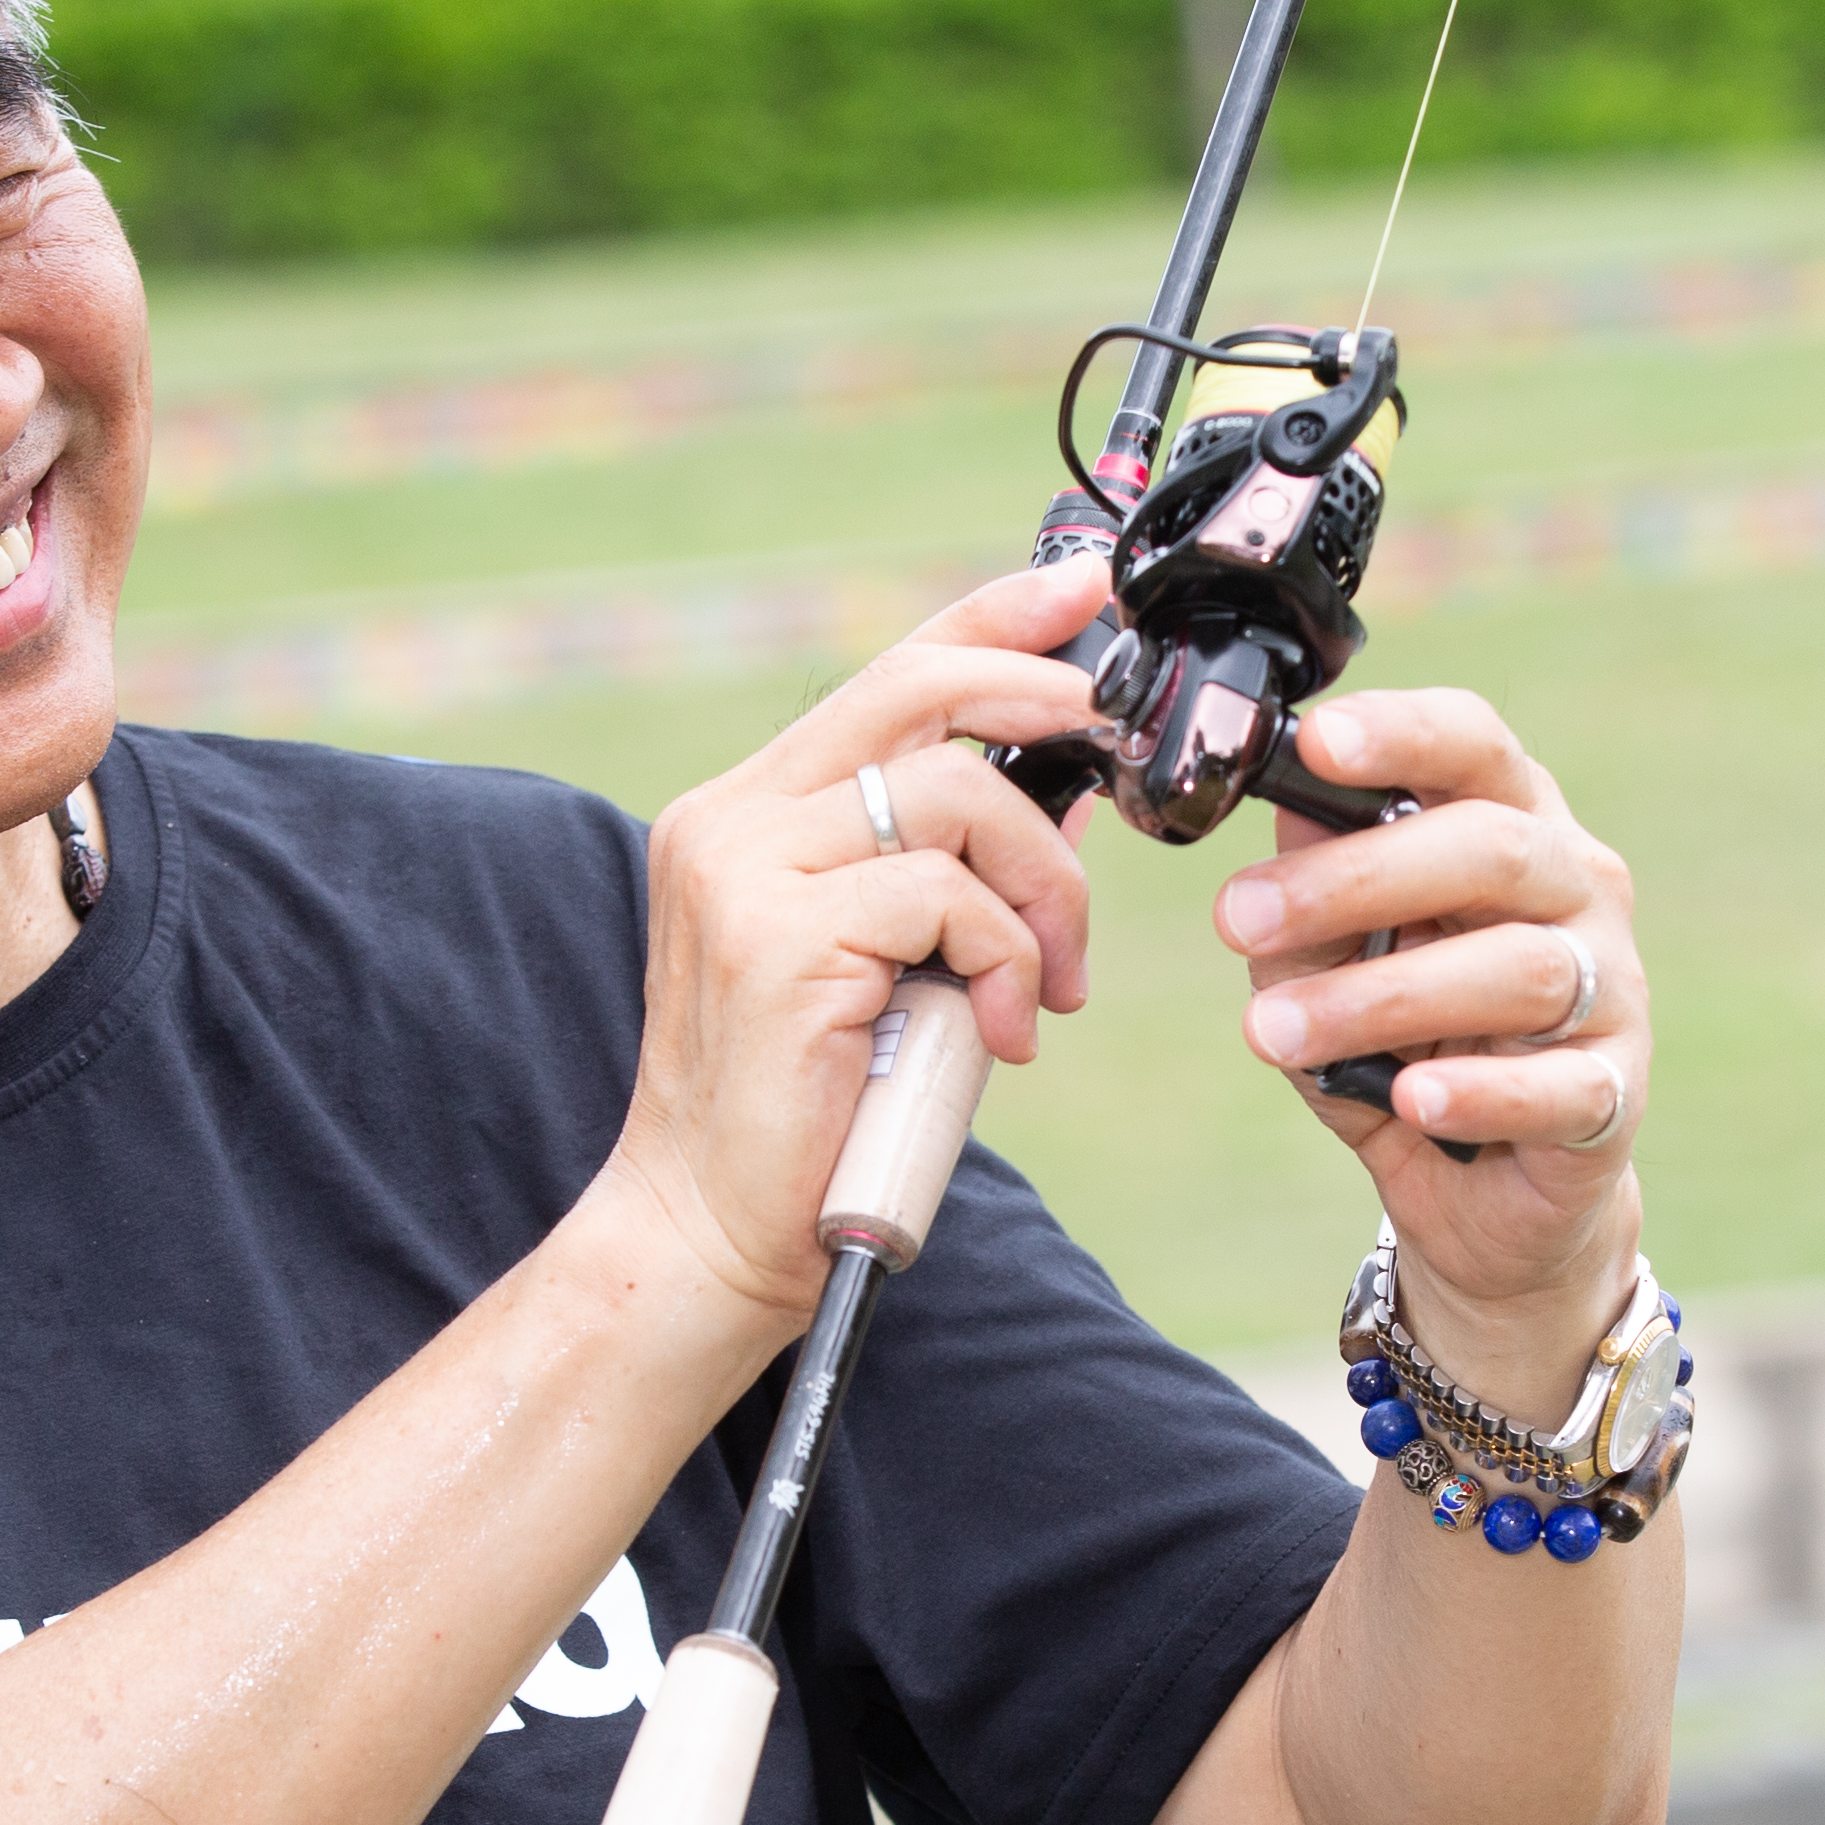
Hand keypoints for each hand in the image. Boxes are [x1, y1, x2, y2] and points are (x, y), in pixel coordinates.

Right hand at [605, 559, 1116, 1324]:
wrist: (712, 1235)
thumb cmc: (811, 1111)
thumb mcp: (884, 961)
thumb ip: (936, 870)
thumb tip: (1059, 790)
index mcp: (746, 815)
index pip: (883, 676)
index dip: (988, 619)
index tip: (1080, 590)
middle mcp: (730, 822)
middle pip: (913, 692)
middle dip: (1038, 696)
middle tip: (1112, 742)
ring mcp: (744, 873)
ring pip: (952, 797)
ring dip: (1040, 887)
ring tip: (1050, 982)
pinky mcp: (779, 938)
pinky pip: (946, 897)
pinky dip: (1005, 959)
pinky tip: (1004, 1032)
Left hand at [1214, 691, 1646, 1403]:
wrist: (1485, 1195)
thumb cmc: (1408, 1044)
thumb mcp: (1334, 961)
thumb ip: (1314, 892)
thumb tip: (1286, 807)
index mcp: (1513, 823)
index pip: (1475, 747)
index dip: (1403, 735)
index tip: (1315, 743)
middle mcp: (1578, 889)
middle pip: (1494, 850)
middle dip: (1355, 878)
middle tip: (1238, 918)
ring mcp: (1612, 990)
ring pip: (1520, 970)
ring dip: (1382, 998)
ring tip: (1273, 1032)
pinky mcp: (1613, 1095)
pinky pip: (1559, 1086)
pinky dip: (1482, 1091)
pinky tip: (1413, 1097)